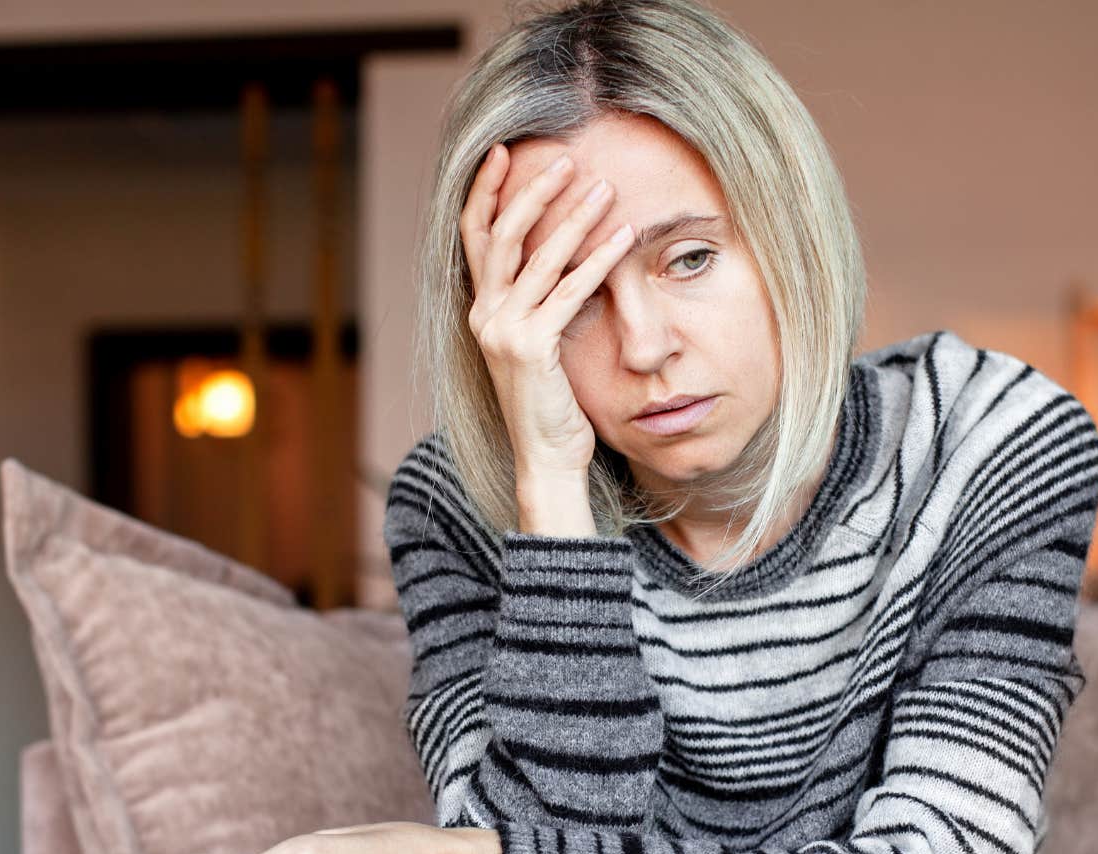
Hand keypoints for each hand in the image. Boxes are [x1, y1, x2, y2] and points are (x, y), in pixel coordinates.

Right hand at [461, 142, 636, 480]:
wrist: (547, 457)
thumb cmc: (551, 404)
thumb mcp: (537, 344)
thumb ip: (538, 302)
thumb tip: (562, 257)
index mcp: (481, 311)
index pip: (474, 237)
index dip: (484, 191)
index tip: (502, 151)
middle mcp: (484, 316)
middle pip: (501, 235)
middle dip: (532, 192)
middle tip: (565, 160)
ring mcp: (504, 331)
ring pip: (537, 257)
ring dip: (573, 218)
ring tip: (605, 189)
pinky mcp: (531, 347)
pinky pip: (568, 291)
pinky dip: (598, 260)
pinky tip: (623, 238)